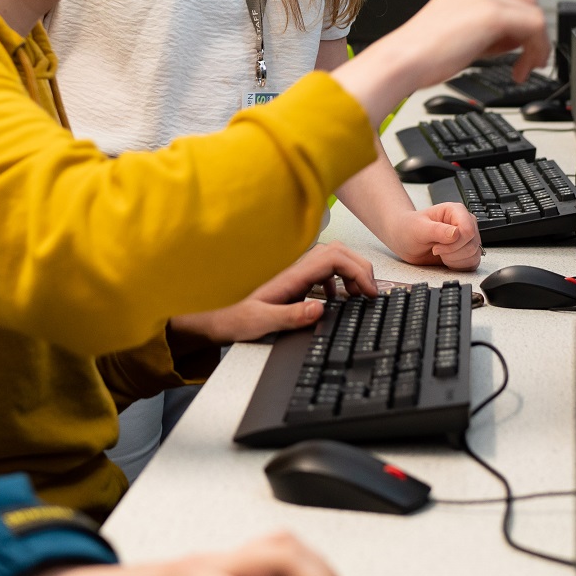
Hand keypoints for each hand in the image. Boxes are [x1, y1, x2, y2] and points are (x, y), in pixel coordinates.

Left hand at [170, 242, 377, 344]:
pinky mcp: (289, 279)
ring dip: (349, 275)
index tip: (369, 292)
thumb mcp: (259, 322)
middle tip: (370, 294)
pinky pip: (320, 271)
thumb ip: (290, 315)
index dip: (357, 270)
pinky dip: (335, 282)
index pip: (334, 257)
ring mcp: (291, 272)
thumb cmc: (227, 317)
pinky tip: (331, 300)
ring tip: (357, 297)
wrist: (204, 315)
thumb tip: (320, 308)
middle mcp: (293, 267)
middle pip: (337, 253)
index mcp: (290, 274)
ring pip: (331, 260)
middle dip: (360, 270)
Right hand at [333, 0, 561, 122]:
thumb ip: (488, 28)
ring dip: (536, 44)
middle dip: (534, 30)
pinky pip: (534, 28)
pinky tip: (522, 68)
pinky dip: (535, 51)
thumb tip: (515, 40)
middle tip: (529, 56)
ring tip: (523, 66)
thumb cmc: (422, 53)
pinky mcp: (494, 13)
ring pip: (534, 14)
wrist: (405, 59)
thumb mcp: (459, 31)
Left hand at [386, 202, 481, 270]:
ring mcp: (467, 238)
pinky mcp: (466, 251)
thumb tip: (456, 233)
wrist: (405, 239)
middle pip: (472, 244)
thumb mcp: (418, 228)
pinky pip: (472, 262)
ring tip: (440, 253)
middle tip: (436, 249)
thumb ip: (437, 230)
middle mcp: (464, 222)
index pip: (468, 230)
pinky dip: (459, 266)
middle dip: (452, 252)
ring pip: (474, 254)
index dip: (454, 243)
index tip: (437, 246)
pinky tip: (446, 260)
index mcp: (455, 211)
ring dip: (455, 260)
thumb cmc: (409, 229)